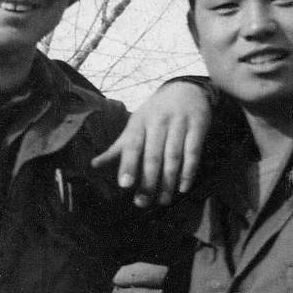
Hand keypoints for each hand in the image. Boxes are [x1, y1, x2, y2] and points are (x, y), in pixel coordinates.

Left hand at [92, 82, 210, 206]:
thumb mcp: (135, 126)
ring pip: (173, 155)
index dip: (129, 165)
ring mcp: (179, 123)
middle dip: (148, 180)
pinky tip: (183, 187)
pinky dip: (189, 171)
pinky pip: (193, 151)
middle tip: (143, 203)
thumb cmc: (155, 114)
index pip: (133, 145)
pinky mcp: (198, 126)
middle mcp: (158, 121)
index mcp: (139, 123)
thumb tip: (93, 166)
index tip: (125, 185)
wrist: (185, 89)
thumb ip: (118, 148)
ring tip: (163, 200)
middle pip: (153, 155)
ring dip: (168, 181)